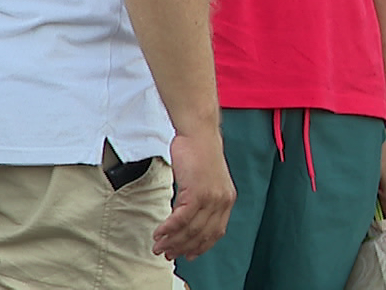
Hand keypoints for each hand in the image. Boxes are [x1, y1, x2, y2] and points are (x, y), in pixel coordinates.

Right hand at [155, 130, 234, 259]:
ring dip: (172, 241)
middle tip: (167, 253)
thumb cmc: (199, 151)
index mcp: (227, 200)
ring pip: (190, 229)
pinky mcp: (197, 193)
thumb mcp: (206, 179)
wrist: (198, 132)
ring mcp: (211, 198)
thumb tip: (186, 218)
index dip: (200, 247)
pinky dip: (168, 228)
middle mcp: (222, 202)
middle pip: (201, 235)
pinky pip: (181, 219)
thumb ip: (202, 199)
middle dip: (182, 247)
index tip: (187, 254)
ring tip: (158, 246)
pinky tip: (159, 233)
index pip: (215, 233)